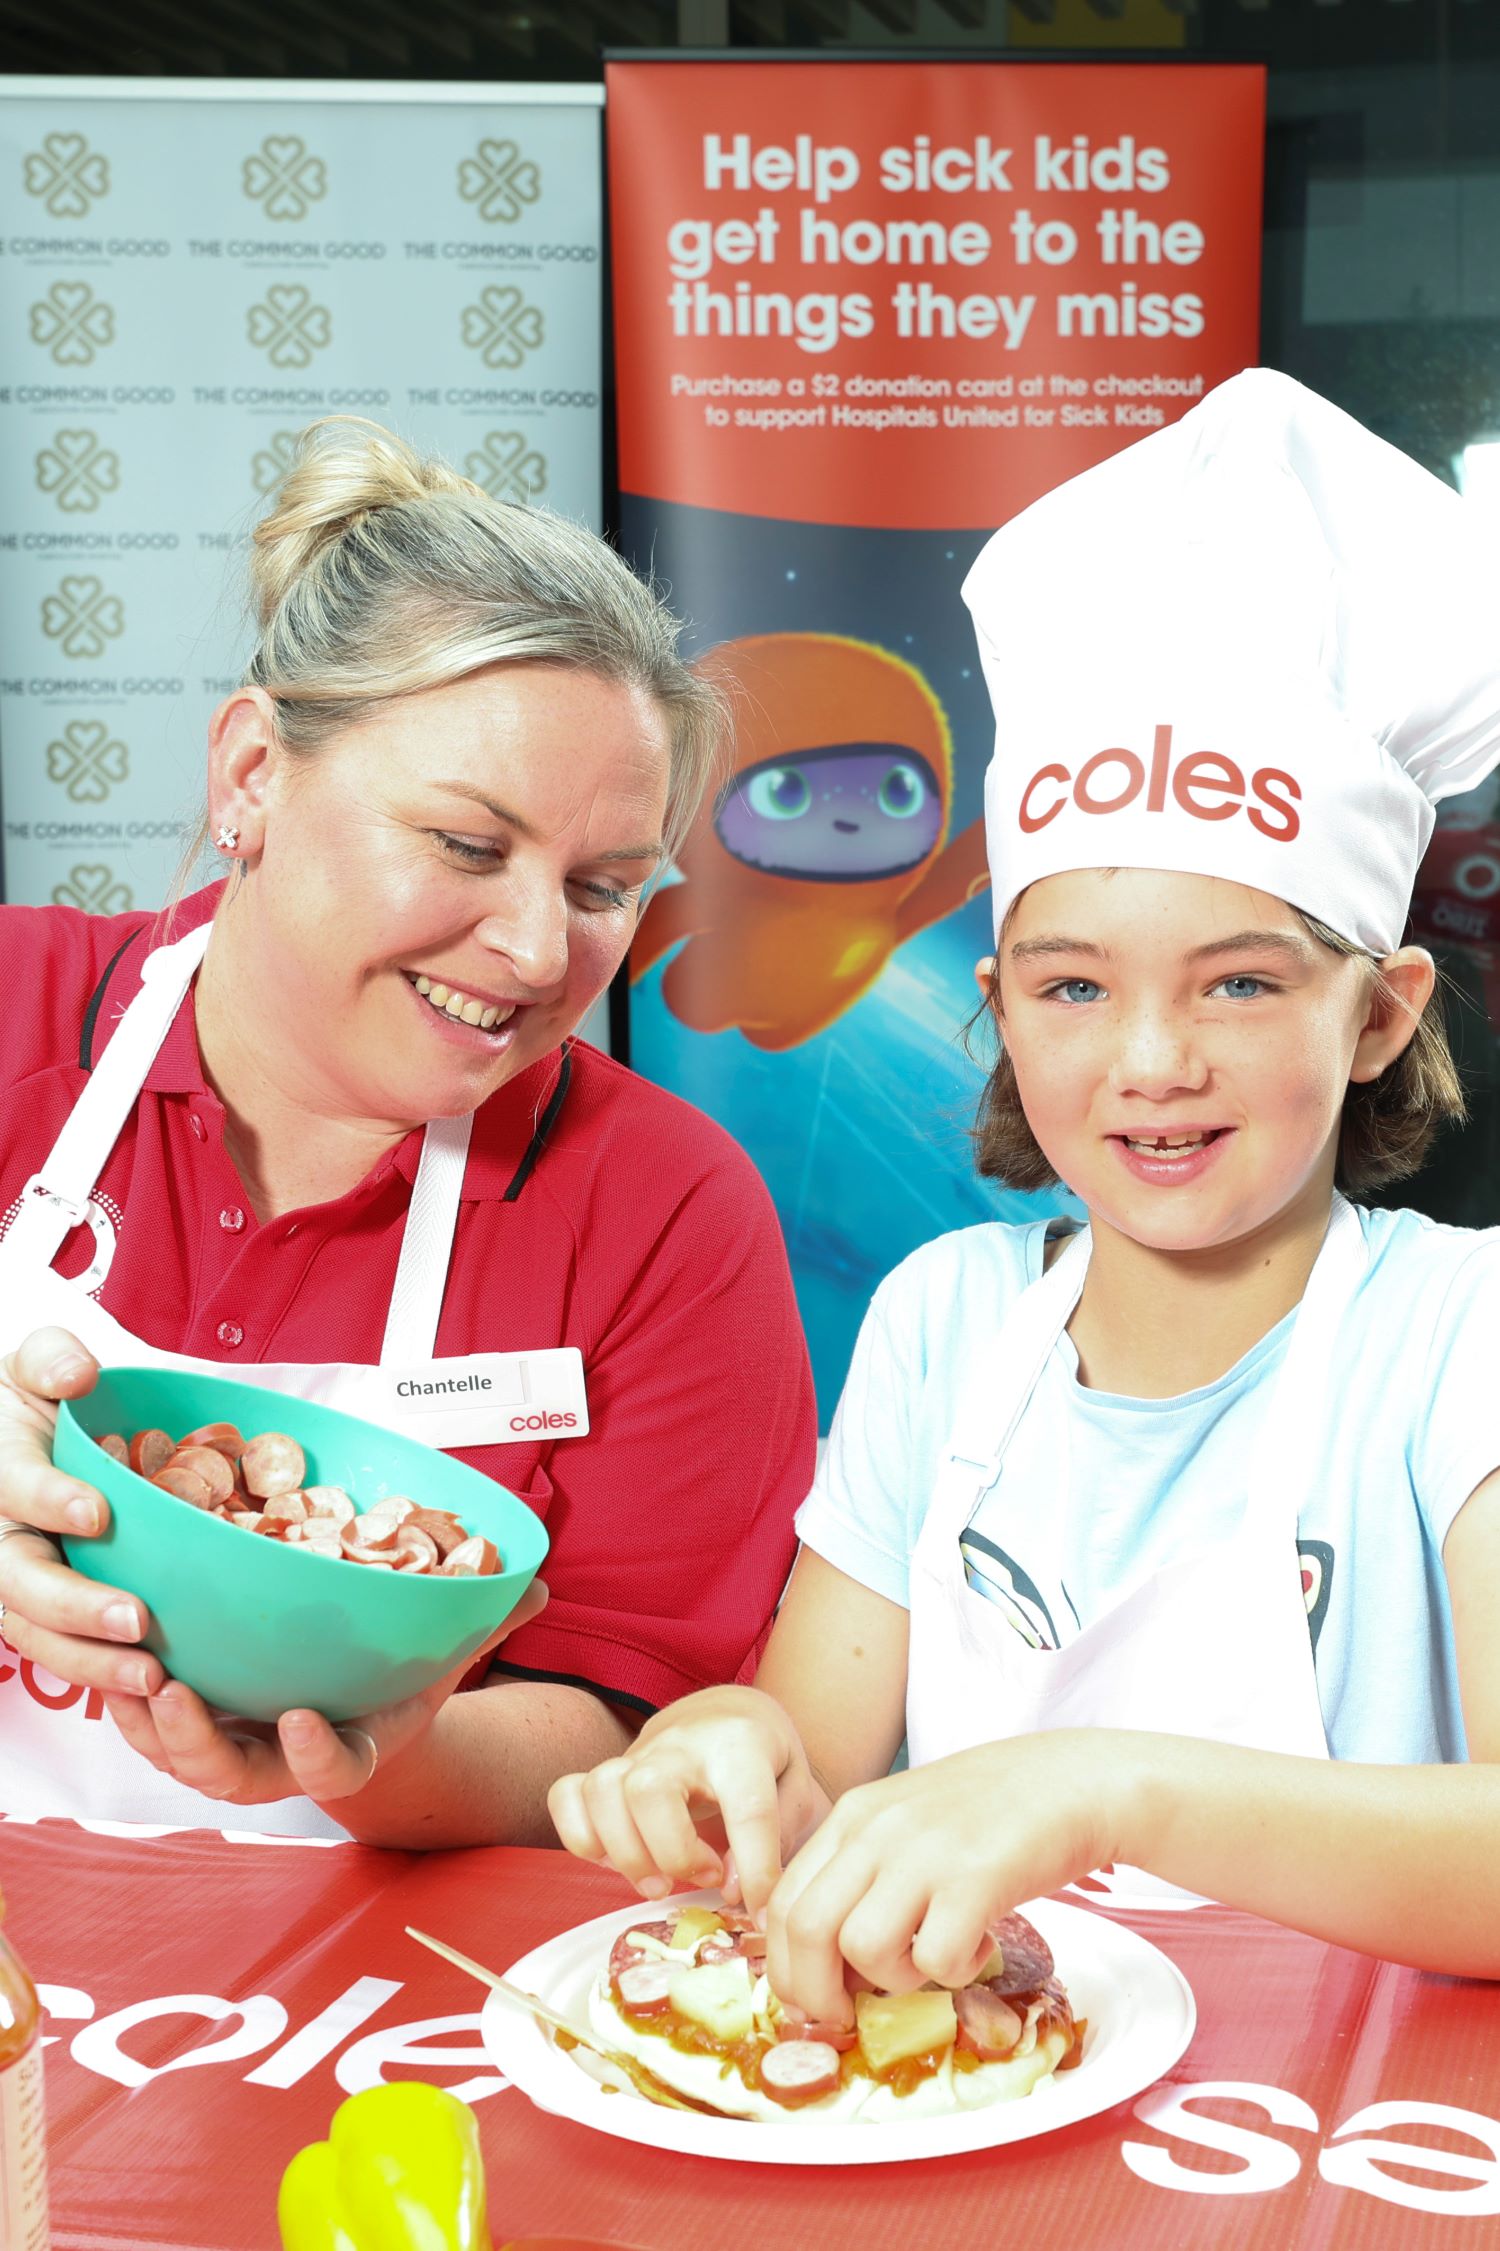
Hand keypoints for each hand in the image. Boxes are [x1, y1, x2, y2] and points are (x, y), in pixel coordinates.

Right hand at [0, 1327, 164, 1698]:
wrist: (15, 1437)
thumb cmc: (34, 1399)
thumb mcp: (34, 1365)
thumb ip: (50, 1359)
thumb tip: (78, 1374)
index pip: (12, 1487)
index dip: (48, 1499)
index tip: (96, 1513)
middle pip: (19, 1581)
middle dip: (74, 1606)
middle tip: (136, 1619)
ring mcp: (14, 1580)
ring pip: (35, 1633)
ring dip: (91, 1661)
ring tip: (152, 1676)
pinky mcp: (41, 1613)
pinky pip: (61, 1652)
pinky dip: (100, 1676)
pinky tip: (153, 1690)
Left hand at [102, 1578, 549, 1809]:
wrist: (355, 1709)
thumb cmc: (400, 1677)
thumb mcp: (442, 1655)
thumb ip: (483, 1620)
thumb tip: (534, 1580)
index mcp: (351, 1748)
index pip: (335, 1770)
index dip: (317, 1755)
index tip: (305, 1718)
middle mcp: (285, 1760)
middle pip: (235, 1777)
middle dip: (197, 1742)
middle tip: (174, 1693)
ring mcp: (236, 1748)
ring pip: (181, 1758)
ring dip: (148, 1725)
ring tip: (133, 1671)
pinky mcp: (198, 1726)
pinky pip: (151, 1730)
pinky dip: (128, 1704)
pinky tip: (113, 1657)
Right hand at [547, 1684, 826, 1914]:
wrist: (730, 1714)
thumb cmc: (767, 1764)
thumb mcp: (796, 1794)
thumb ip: (777, 1844)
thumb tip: (734, 1894)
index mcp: (741, 1744)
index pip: (748, 1809)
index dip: (757, 1872)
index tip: (762, 1912)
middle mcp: (682, 1744)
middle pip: (649, 1789)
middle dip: (671, 1853)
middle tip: (704, 1877)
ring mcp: (637, 1754)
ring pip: (602, 1790)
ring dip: (626, 1853)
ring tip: (660, 1882)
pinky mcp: (607, 1772)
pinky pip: (566, 1796)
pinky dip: (582, 1839)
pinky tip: (617, 1860)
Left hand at [765, 1732, 1124, 2024]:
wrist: (1076, 1780)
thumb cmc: (994, 1808)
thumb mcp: (907, 1821)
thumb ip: (865, 1870)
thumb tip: (830, 1958)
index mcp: (853, 1816)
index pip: (782, 1901)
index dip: (787, 1965)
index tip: (815, 1997)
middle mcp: (877, 1830)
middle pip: (803, 1930)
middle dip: (818, 1994)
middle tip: (853, 2014)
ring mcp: (923, 1853)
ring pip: (861, 1949)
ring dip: (894, 1979)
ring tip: (934, 1957)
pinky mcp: (975, 1880)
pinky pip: (936, 1960)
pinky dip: (955, 1973)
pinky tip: (980, 1944)